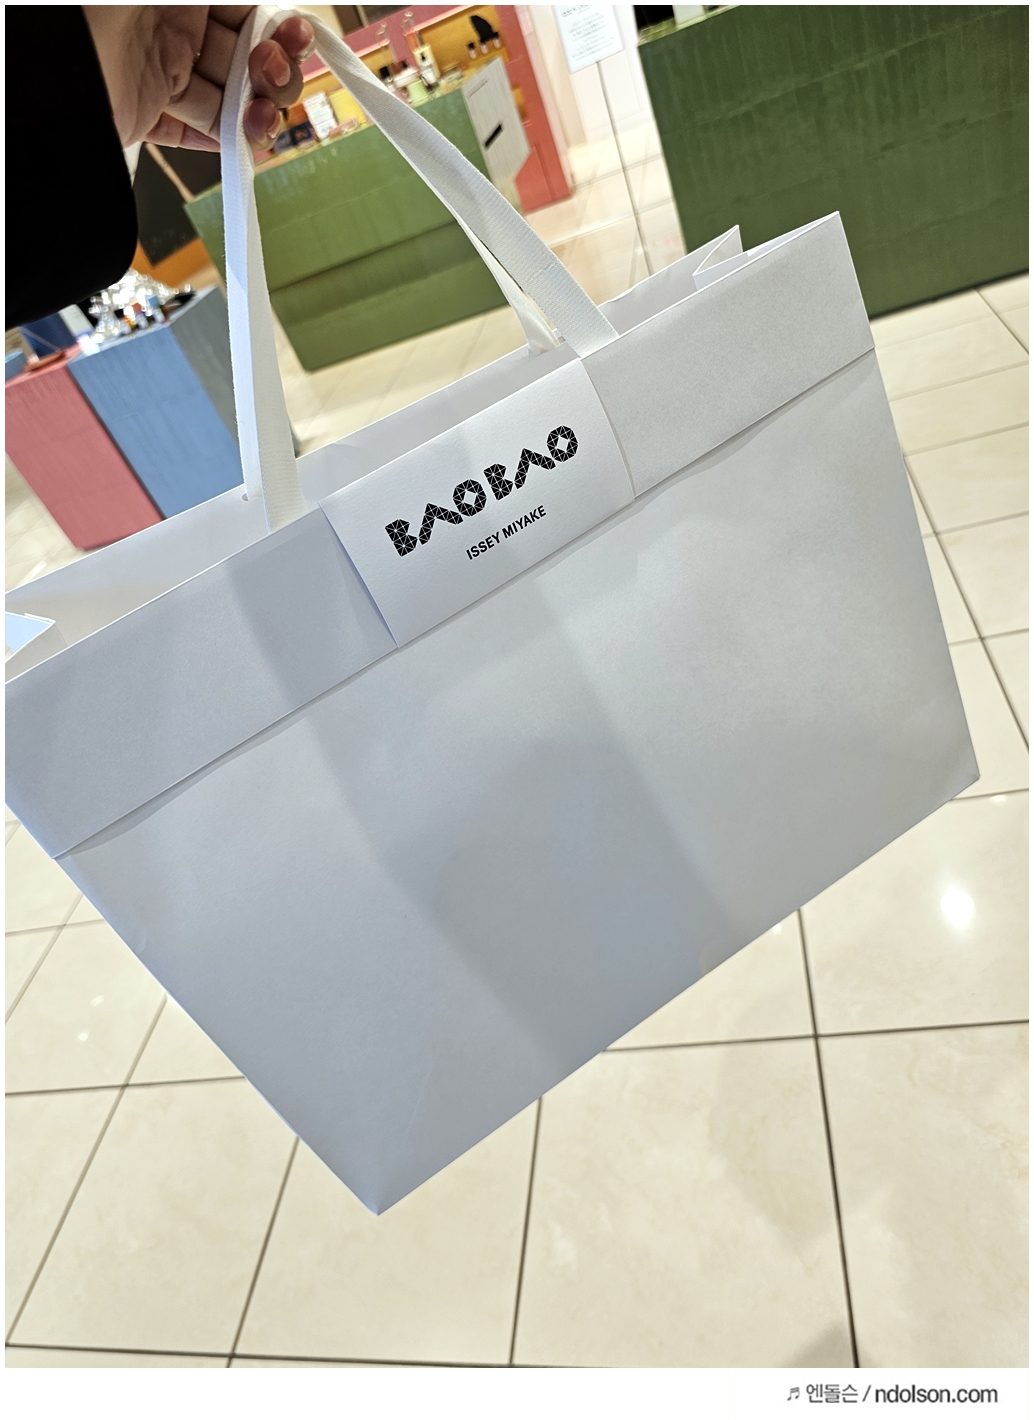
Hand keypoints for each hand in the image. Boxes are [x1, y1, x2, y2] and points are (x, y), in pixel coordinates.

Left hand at [83, 6, 314, 152]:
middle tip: (274, 77)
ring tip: (260, 121)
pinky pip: (192, 131)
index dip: (280, 27)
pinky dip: (224, 142)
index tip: (295, 37)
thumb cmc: (97, 11)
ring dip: (258, 112)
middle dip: (274, 71)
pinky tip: (243, 143)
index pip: (248, 9)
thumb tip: (276, 5)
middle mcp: (170, 21)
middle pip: (245, 52)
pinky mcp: (143, 111)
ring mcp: (157, 66)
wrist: (46, 67)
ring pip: (226, 95)